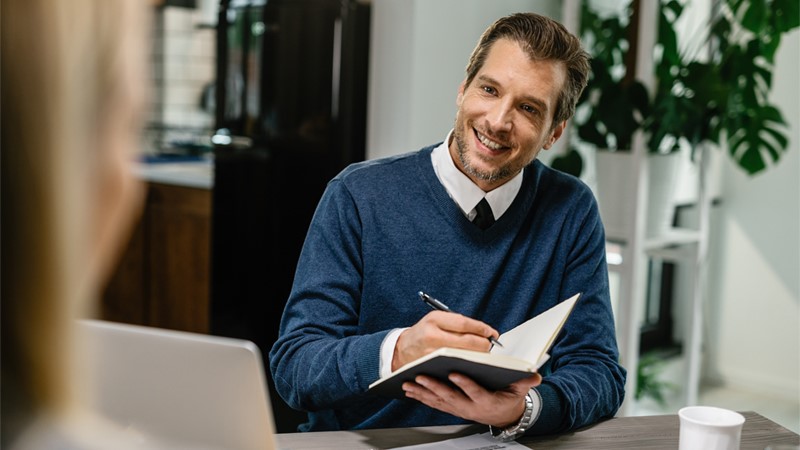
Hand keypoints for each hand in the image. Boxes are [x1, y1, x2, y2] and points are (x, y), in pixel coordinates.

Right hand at [392, 311, 499, 370]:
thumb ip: (457, 323)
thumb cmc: (424, 333)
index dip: (482, 329)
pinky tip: (473, 363)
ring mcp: (432, 354)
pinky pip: (456, 366)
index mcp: (434, 319)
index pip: (465, 323)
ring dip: (478, 355)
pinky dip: (467, 365)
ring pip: (465, 355)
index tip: (492, 333)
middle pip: (468, 342)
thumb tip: (484, 331)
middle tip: (490, 345)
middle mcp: (432, 336)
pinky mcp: (433, 367)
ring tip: (483, 354)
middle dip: (484, 344)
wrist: (401, 350)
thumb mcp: (436, 320)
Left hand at [402, 372, 541, 426]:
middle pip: (451, 397)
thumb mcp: (519, 391)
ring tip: (409, 383)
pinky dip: (422, 397)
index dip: (465, 384)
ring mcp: (459, 409)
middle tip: (422, 377)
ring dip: (423, 392)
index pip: (475, 391)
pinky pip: (435, 403)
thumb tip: (535, 375)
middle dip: (435, 387)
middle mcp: (470, 407)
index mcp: (486, 401)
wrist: (504, 416)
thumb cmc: (508, 398)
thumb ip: (525, 382)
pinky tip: (411, 390)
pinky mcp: (452, 408)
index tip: (454, 373)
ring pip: (439, 401)